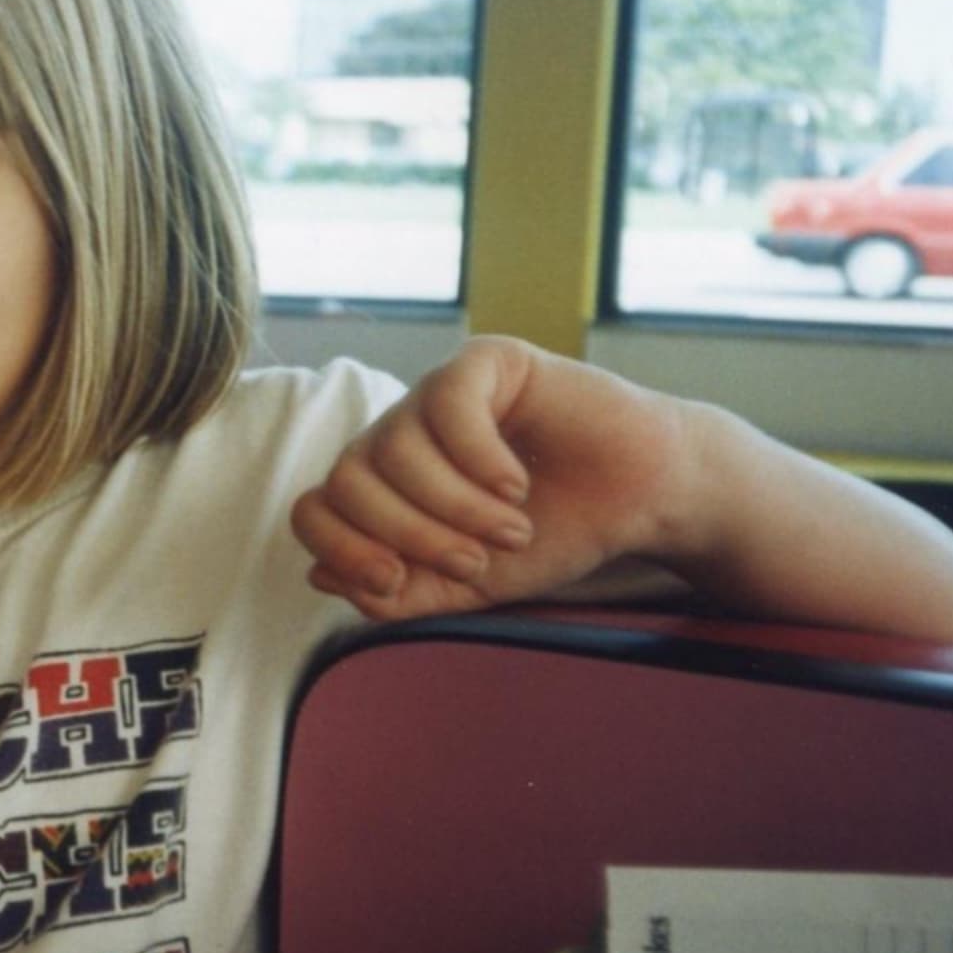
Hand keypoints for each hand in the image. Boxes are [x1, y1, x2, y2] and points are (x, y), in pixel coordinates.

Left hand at [291, 335, 691, 620]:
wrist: (639, 500)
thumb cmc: (555, 534)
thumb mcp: (468, 585)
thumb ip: (396, 592)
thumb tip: (319, 576)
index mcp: (384, 487)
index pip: (313, 509)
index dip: (341, 550)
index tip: (397, 580)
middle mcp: (397, 434)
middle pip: (344, 481)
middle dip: (409, 535)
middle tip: (476, 560)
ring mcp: (435, 393)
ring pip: (393, 450)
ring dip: (456, 506)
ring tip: (514, 527)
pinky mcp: (482, 360)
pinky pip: (446, 405)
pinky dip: (479, 459)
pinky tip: (516, 484)